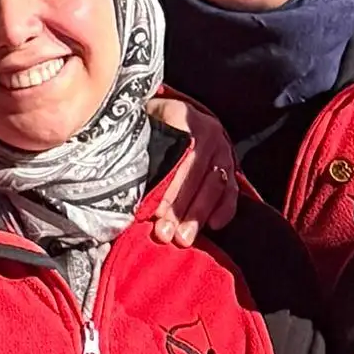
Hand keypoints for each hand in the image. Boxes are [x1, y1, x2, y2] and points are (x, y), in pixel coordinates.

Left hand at [144, 97, 237, 248]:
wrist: (179, 116)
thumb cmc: (152, 126)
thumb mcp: (143, 125)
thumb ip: (136, 146)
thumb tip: (122, 180)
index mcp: (181, 117)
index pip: (176, 156)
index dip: (166, 187)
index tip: (154, 212)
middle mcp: (207, 131)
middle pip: (195, 174)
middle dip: (180, 208)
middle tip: (165, 233)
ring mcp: (222, 149)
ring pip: (214, 185)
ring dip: (197, 215)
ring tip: (182, 238)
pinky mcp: (231, 166)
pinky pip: (231, 190)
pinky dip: (224, 209)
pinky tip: (213, 226)